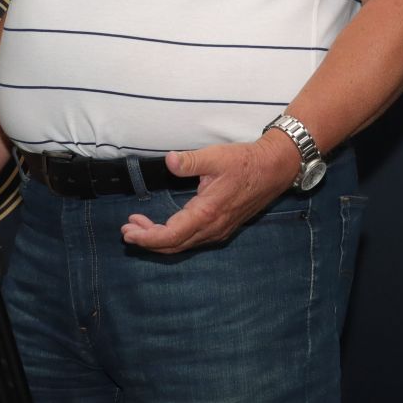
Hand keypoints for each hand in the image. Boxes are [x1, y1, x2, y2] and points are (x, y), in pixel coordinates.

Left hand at [119, 133, 298, 253]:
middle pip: (174, 246)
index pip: (170, 236)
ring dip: (160, 239)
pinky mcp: (223, 227)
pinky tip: (165, 226)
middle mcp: (212, 228)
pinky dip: (174, 237)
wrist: (274, 169)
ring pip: (183, 245)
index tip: (128, 231)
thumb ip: (189, 161)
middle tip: (127, 231)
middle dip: (148, 241)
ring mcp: (219, 230)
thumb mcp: (215, 156)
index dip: (147, 237)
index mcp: (207, 213)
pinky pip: (193, 240)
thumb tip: (168, 161)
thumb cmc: (245, 162)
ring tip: (139, 226)